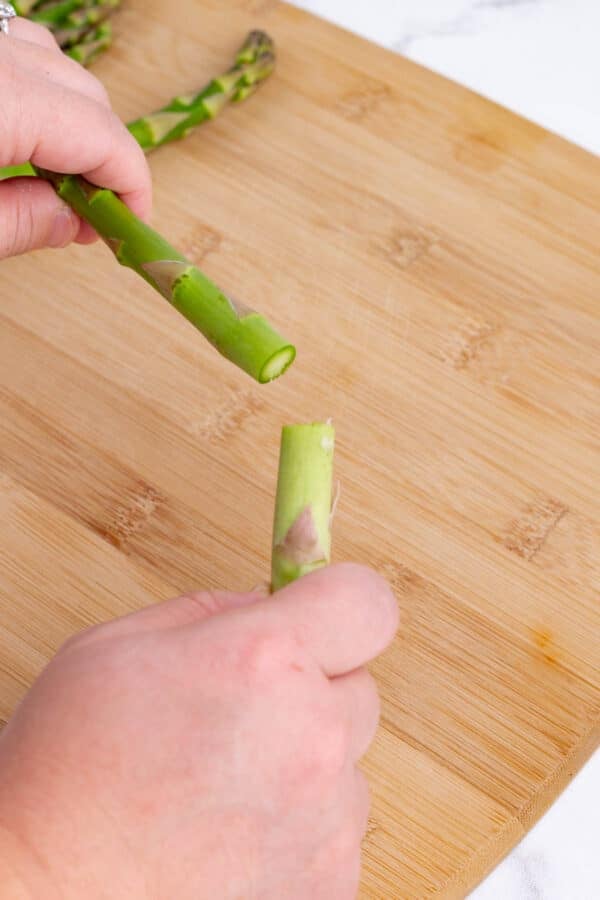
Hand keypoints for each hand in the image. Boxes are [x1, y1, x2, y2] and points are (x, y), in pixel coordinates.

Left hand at [0, 17, 150, 259]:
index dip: (132, 186)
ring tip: (55, 174)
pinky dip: (34, 84)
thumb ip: (16, 225)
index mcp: (1, 100)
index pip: (101, 136)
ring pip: (52, 62)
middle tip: (89, 217)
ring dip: (72, 117)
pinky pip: (12, 43)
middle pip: (86, 96)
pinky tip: (21, 126)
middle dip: (104, 157)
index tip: (132, 226)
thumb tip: (70, 222)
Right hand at [0, 564, 397, 899]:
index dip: (341, 602)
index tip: (317, 613)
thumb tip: (271, 602)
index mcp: (263, 661)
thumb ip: (214, 609)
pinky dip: (300, 821)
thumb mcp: (119, 646)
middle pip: (360, 685)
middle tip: (243, 710)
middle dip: (314, 686)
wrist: (45, 892)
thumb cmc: (67, 768)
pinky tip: (233, 831)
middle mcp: (310, 737)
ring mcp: (325, 818)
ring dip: (306, 757)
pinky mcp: (326, 883)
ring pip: (348, 758)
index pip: (367, 602)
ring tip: (225, 782)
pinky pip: (337, 823)